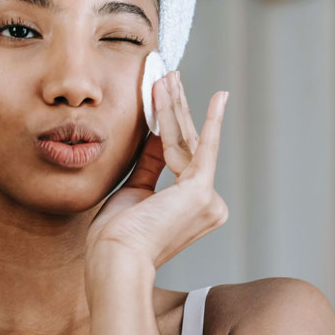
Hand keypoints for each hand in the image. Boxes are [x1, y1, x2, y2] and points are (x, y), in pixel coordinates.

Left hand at [85, 71, 229, 276]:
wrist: (115, 258)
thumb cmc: (116, 236)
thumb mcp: (134, 191)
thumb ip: (151, 163)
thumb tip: (160, 133)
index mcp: (192, 209)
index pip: (181, 158)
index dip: (170, 126)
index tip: (165, 100)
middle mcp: (209, 206)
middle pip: (188, 145)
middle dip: (175, 109)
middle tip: (169, 77)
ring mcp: (209, 200)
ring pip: (188, 141)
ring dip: (175, 106)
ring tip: (168, 75)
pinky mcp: (202, 191)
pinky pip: (203, 146)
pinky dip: (211, 120)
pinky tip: (220, 98)